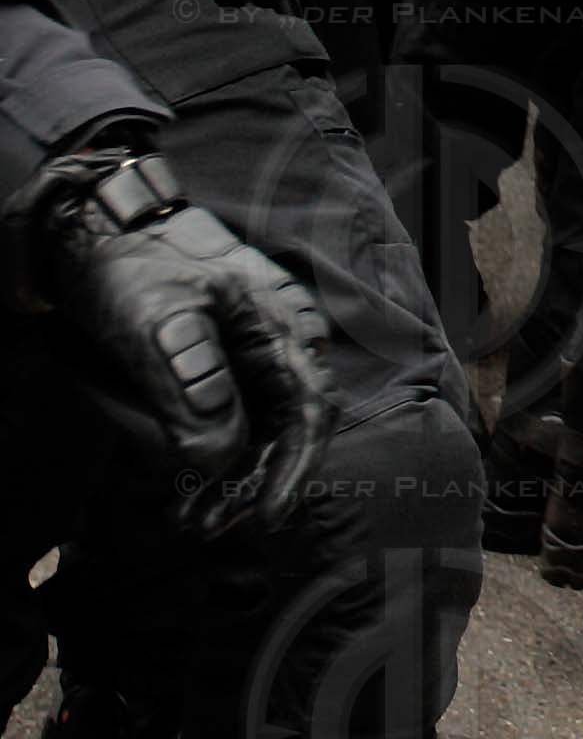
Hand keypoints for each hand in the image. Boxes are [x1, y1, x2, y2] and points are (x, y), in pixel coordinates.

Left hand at [13, 149, 332, 536]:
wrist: (100, 227)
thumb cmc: (133, 263)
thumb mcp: (154, 321)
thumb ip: (188, 387)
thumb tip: (218, 455)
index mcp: (284, 323)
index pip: (311, 409)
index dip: (294, 469)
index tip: (267, 517)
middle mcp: (282, 341)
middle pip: (288, 428)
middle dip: (253, 482)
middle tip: (205, 525)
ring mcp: (254, 353)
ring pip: (259, 429)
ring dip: (228, 475)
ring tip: (188, 513)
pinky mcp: (225, 364)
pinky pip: (231, 416)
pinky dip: (209, 452)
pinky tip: (182, 478)